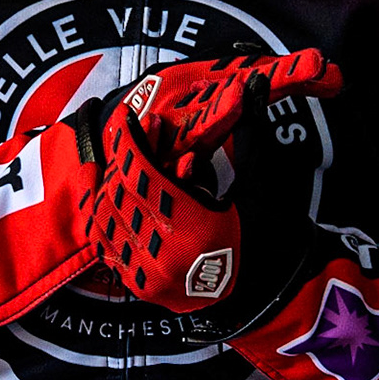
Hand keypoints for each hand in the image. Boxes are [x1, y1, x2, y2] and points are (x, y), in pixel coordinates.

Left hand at [91, 58, 336, 329]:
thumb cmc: (267, 234)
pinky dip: (109, 218)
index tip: (126, 117)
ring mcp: (150, 277)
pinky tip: (115, 197)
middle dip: (125, 158)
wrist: (268, 291)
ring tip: (124, 164)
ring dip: (113, 186)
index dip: (131, 142)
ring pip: (110, 220)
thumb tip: (250, 88)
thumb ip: (247, 134)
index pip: (144, 175)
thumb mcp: (259, 183)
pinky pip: (110, 246)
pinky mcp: (143, 288)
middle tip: (132, 133)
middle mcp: (165, 256)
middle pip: (123, 194)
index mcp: (194, 228)